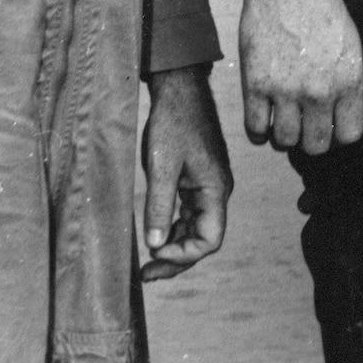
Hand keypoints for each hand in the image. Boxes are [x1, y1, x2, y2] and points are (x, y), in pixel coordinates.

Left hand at [141, 65, 232, 281]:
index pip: (210, 240)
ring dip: (174, 246)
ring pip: (196, 227)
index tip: (153, 255)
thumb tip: (154, 247)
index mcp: (215, 188)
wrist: (179, 88)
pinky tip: (156, 234)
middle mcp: (216, 190)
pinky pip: (190, 213)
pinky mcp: (197, 178)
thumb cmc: (172, 122)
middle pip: (204, 238)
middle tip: (146, 275)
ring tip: (147, 261)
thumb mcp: (162, 165)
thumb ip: (159, 207)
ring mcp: (208, 184)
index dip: (183, 255)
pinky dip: (174, 228)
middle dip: (176, 259)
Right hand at [227, 0, 362, 152]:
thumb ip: (347, 83)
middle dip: (310, 138)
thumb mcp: (350, 44)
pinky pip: (256, 129)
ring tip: (283, 114)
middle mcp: (320, 90)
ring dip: (283, 133)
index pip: (348, 135)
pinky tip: (263, 111)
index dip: (337, 133)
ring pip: (285, 142)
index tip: (329, 124)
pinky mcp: (256, 84)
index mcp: (349, 80)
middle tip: (304, 121)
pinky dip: (259, 127)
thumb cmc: (322, 7)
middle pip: (315, 146)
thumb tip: (343, 116)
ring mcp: (286, 90)